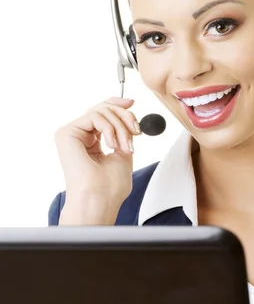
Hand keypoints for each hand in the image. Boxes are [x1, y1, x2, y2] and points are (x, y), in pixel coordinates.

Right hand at [54, 96, 140, 223]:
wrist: (99, 200)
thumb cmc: (110, 187)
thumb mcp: (124, 152)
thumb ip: (123, 132)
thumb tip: (128, 111)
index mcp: (90, 141)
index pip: (101, 113)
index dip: (117, 105)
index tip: (133, 104)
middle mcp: (79, 136)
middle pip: (103, 108)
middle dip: (124, 116)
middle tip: (136, 131)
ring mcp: (71, 134)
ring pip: (101, 111)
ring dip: (120, 127)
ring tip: (125, 146)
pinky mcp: (66, 133)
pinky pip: (94, 116)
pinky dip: (110, 127)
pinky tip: (112, 144)